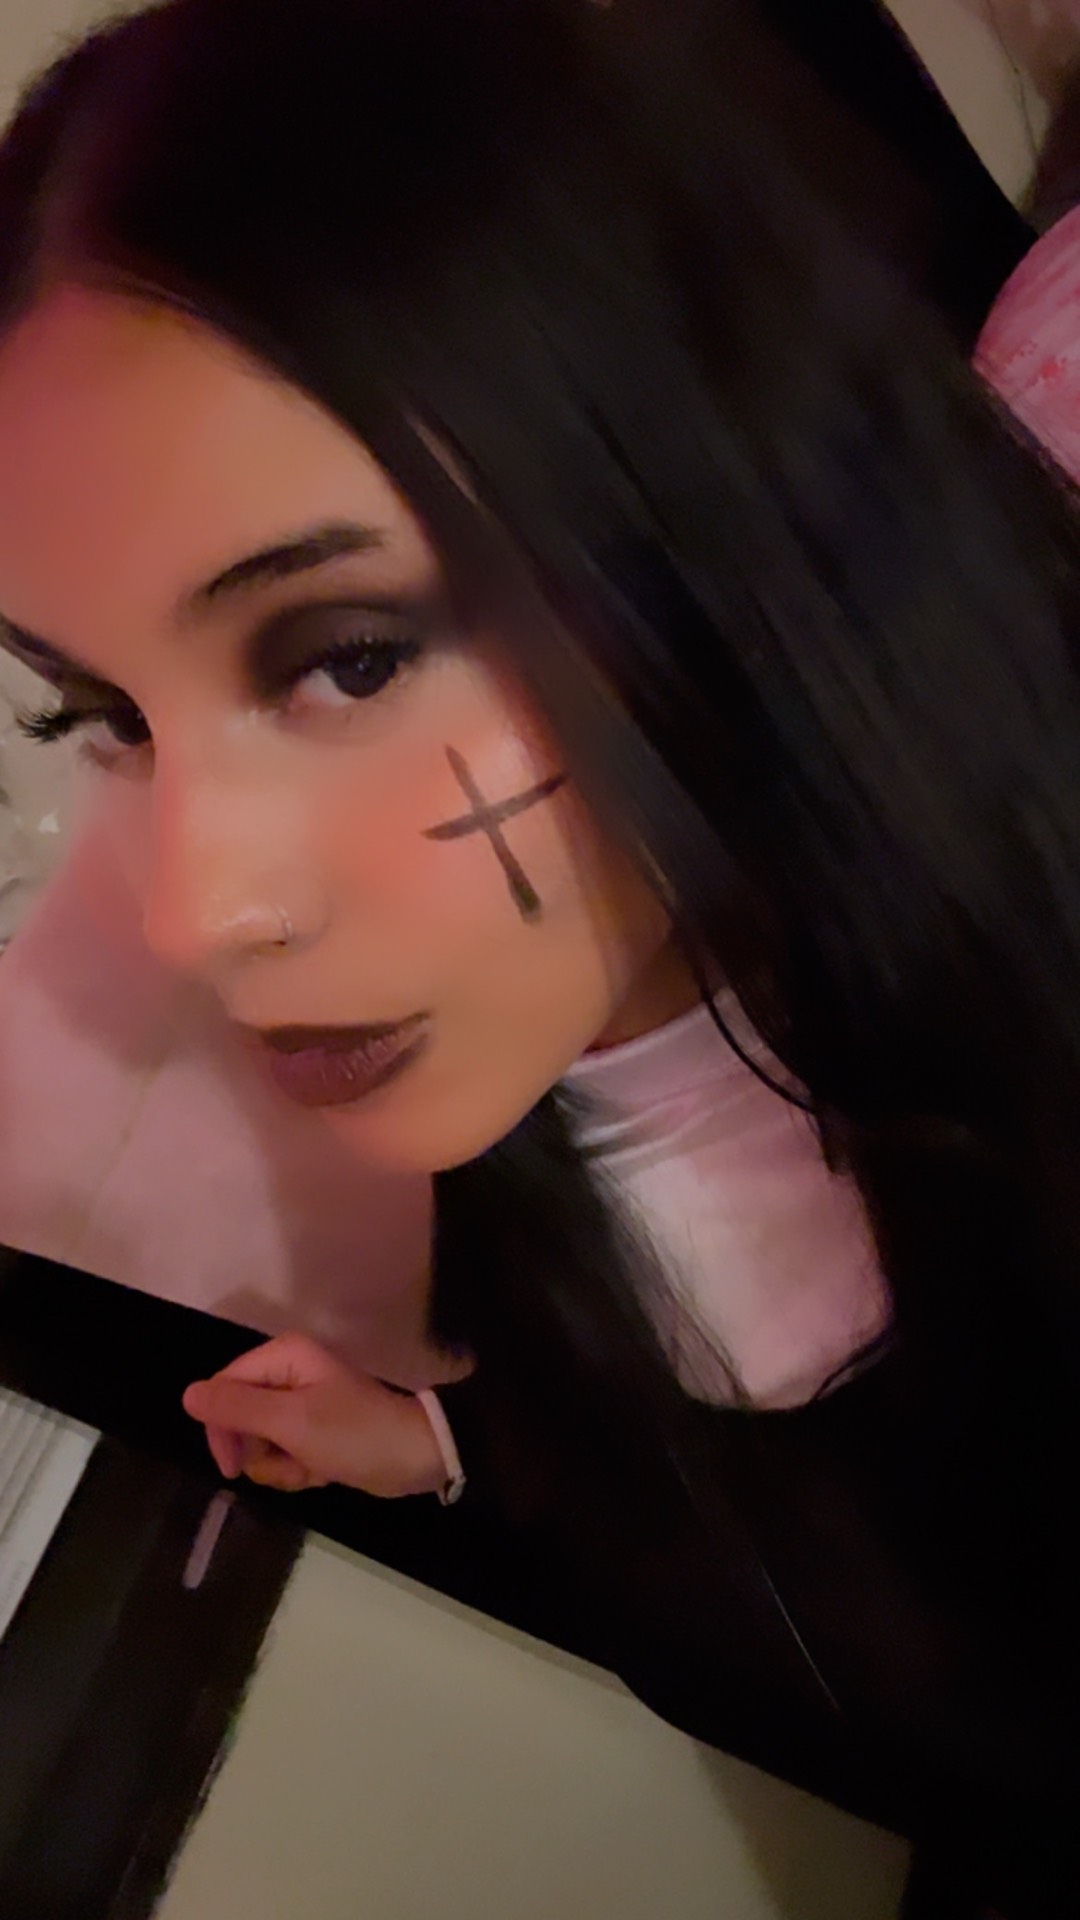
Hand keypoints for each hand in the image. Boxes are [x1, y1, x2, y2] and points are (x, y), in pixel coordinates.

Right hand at [182, 1331, 446, 1497]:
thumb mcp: (291, 1421)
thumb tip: (186, 1395)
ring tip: (312, 1467)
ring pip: (260, 1442)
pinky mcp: (313, 1432)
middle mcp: (288, 1373)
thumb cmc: (353, 1433)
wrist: (415, 1458)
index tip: (232, 1466)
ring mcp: (301, 1404)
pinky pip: (283, 1454)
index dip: (222, 1429)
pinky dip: (297, 1470)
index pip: (223, 1388)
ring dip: (281, 1465)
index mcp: (283, 1357)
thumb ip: (237, 1407)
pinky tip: (321, 1473)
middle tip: (286, 1464)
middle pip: (239, 1416)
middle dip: (259, 1451)